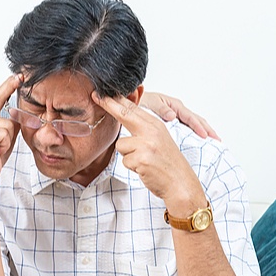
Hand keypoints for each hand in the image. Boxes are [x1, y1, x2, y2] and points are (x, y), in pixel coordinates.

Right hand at [0, 74, 22, 183]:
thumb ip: (11, 121)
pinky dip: (5, 144)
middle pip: (4, 104)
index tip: (19, 75)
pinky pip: (5, 133)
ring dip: (8, 139)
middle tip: (18, 86)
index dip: (9, 85)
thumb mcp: (6, 134)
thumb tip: (22, 112)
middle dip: (10, 105)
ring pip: (9, 124)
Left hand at [92, 93, 205, 212]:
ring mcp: (147, 144)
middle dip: (108, 105)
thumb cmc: (167, 163)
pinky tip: (145, 169)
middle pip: (124, 114)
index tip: (102, 93)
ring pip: (120, 145)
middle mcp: (152, 131)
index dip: (116, 100)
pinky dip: (132, 167)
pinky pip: (125, 161)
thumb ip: (142, 128)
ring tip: (143, 161)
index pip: (133, 109)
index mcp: (156, 125)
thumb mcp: (158, 140)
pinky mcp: (141, 158)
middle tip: (95, 95)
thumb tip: (124, 117)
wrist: (180, 183)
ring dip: (128, 156)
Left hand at [140, 91, 220, 140]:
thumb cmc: (142, 102)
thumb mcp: (150, 102)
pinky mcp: (173, 124)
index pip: (190, 117)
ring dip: (203, 132)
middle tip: (217, 140)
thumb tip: (172, 115)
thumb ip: (160, 109)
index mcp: (174, 105)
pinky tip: (197, 142)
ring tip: (212, 141)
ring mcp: (177, 117)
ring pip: (193, 124)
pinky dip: (193, 134)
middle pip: (197, 120)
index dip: (198, 126)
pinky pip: (186, 129)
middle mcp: (178, 111)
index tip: (205, 135)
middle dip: (208, 130)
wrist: (134, 105)